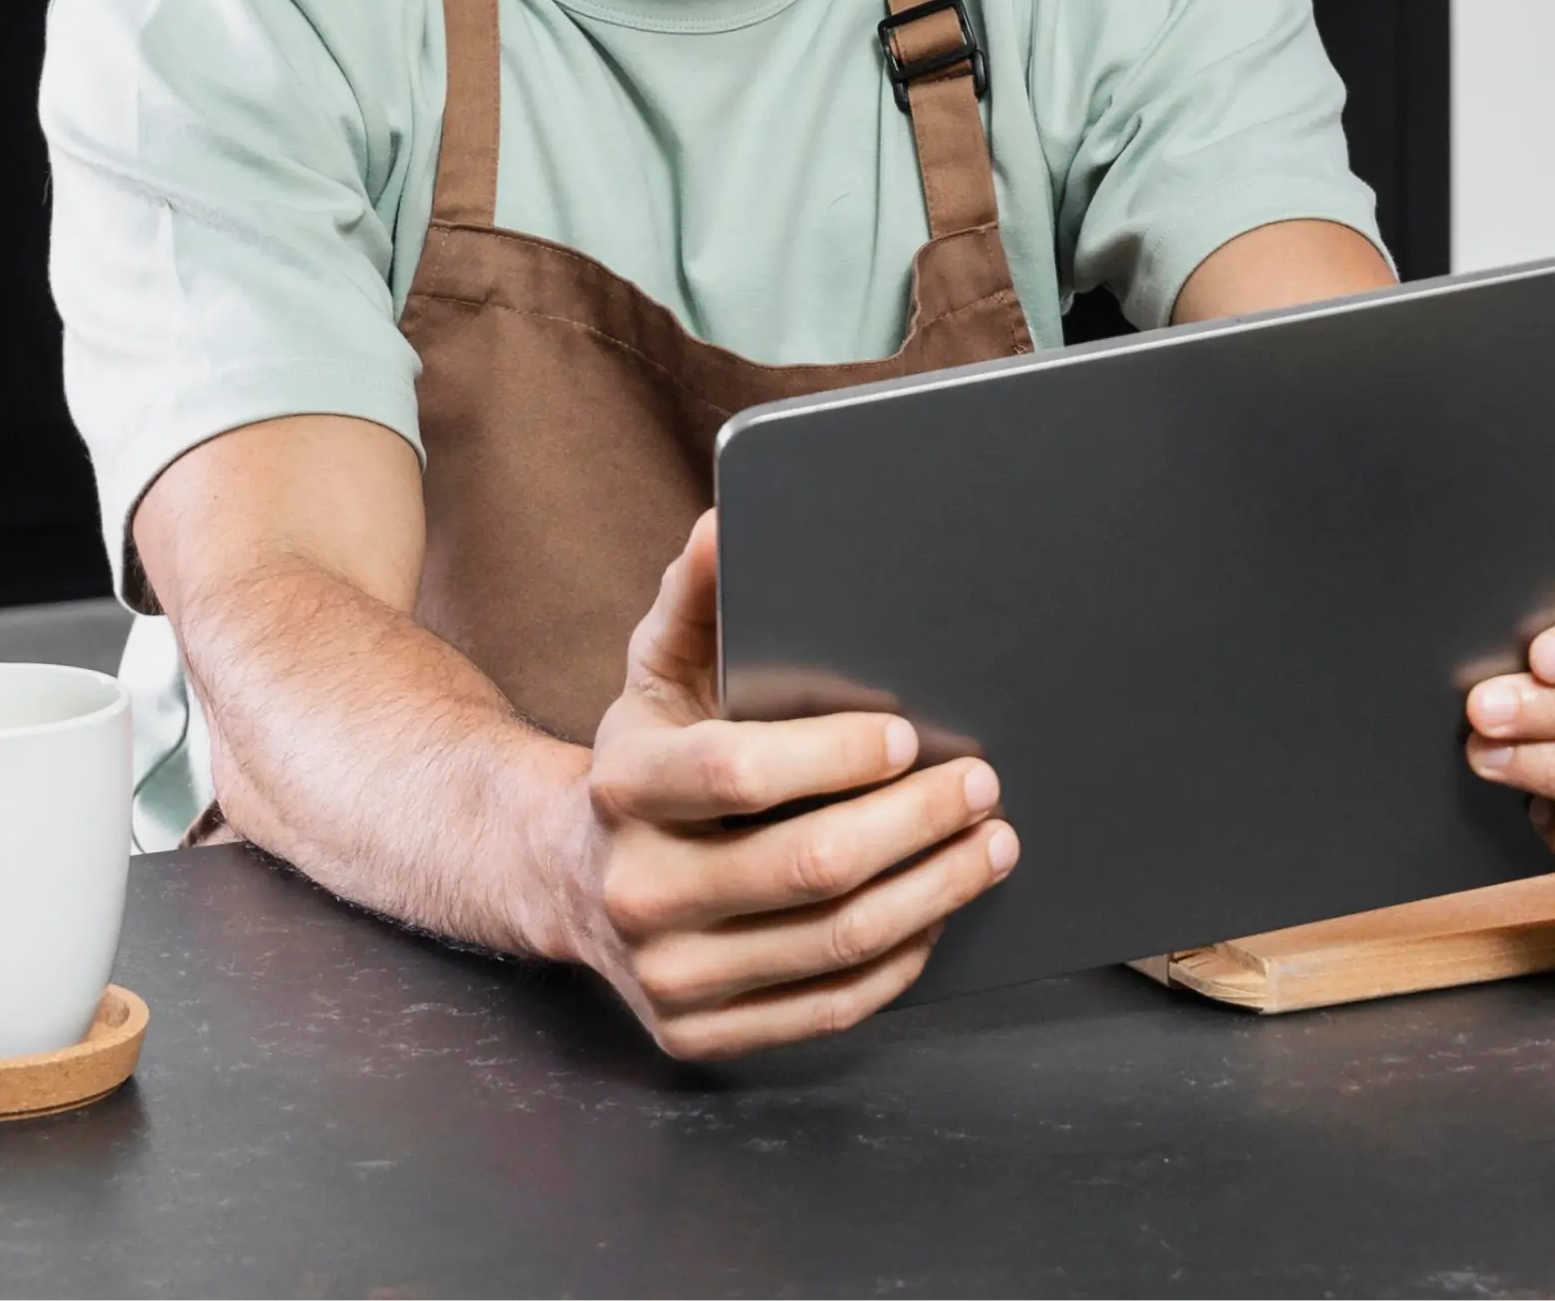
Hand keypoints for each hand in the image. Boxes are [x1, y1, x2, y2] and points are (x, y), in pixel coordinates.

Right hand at [563, 512, 1017, 1059]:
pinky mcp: (698, 1034)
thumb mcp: (655, 673)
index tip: (911, 736)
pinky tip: (940, 915)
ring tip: (990, 846)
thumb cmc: (646, 759)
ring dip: (933, 892)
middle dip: (917, 823)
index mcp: (623, 787)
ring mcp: (665, 975)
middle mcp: (634, 890)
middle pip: (809, 866)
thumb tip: (727, 522)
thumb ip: (695, 600)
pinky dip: (901, 960)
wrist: (564, 878)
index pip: (741, 773)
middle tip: (984, 787)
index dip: (838, 756)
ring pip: (834, 942)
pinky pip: (828, 1007)